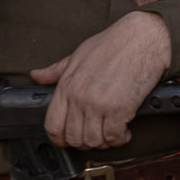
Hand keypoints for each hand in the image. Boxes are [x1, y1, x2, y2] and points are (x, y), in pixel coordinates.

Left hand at [31, 10, 171, 151]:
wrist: (142, 37)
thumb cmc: (113, 43)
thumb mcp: (78, 54)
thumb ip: (56, 70)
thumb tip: (37, 75)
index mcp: (67, 85)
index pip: (53, 125)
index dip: (60, 139)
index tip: (69, 139)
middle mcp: (80, 97)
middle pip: (74, 138)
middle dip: (85, 142)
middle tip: (96, 135)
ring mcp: (99, 104)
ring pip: (94, 141)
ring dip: (104, 142)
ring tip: (111, 132)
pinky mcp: (120, 109)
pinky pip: (114, 137)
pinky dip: (120, 138)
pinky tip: (124, 130)